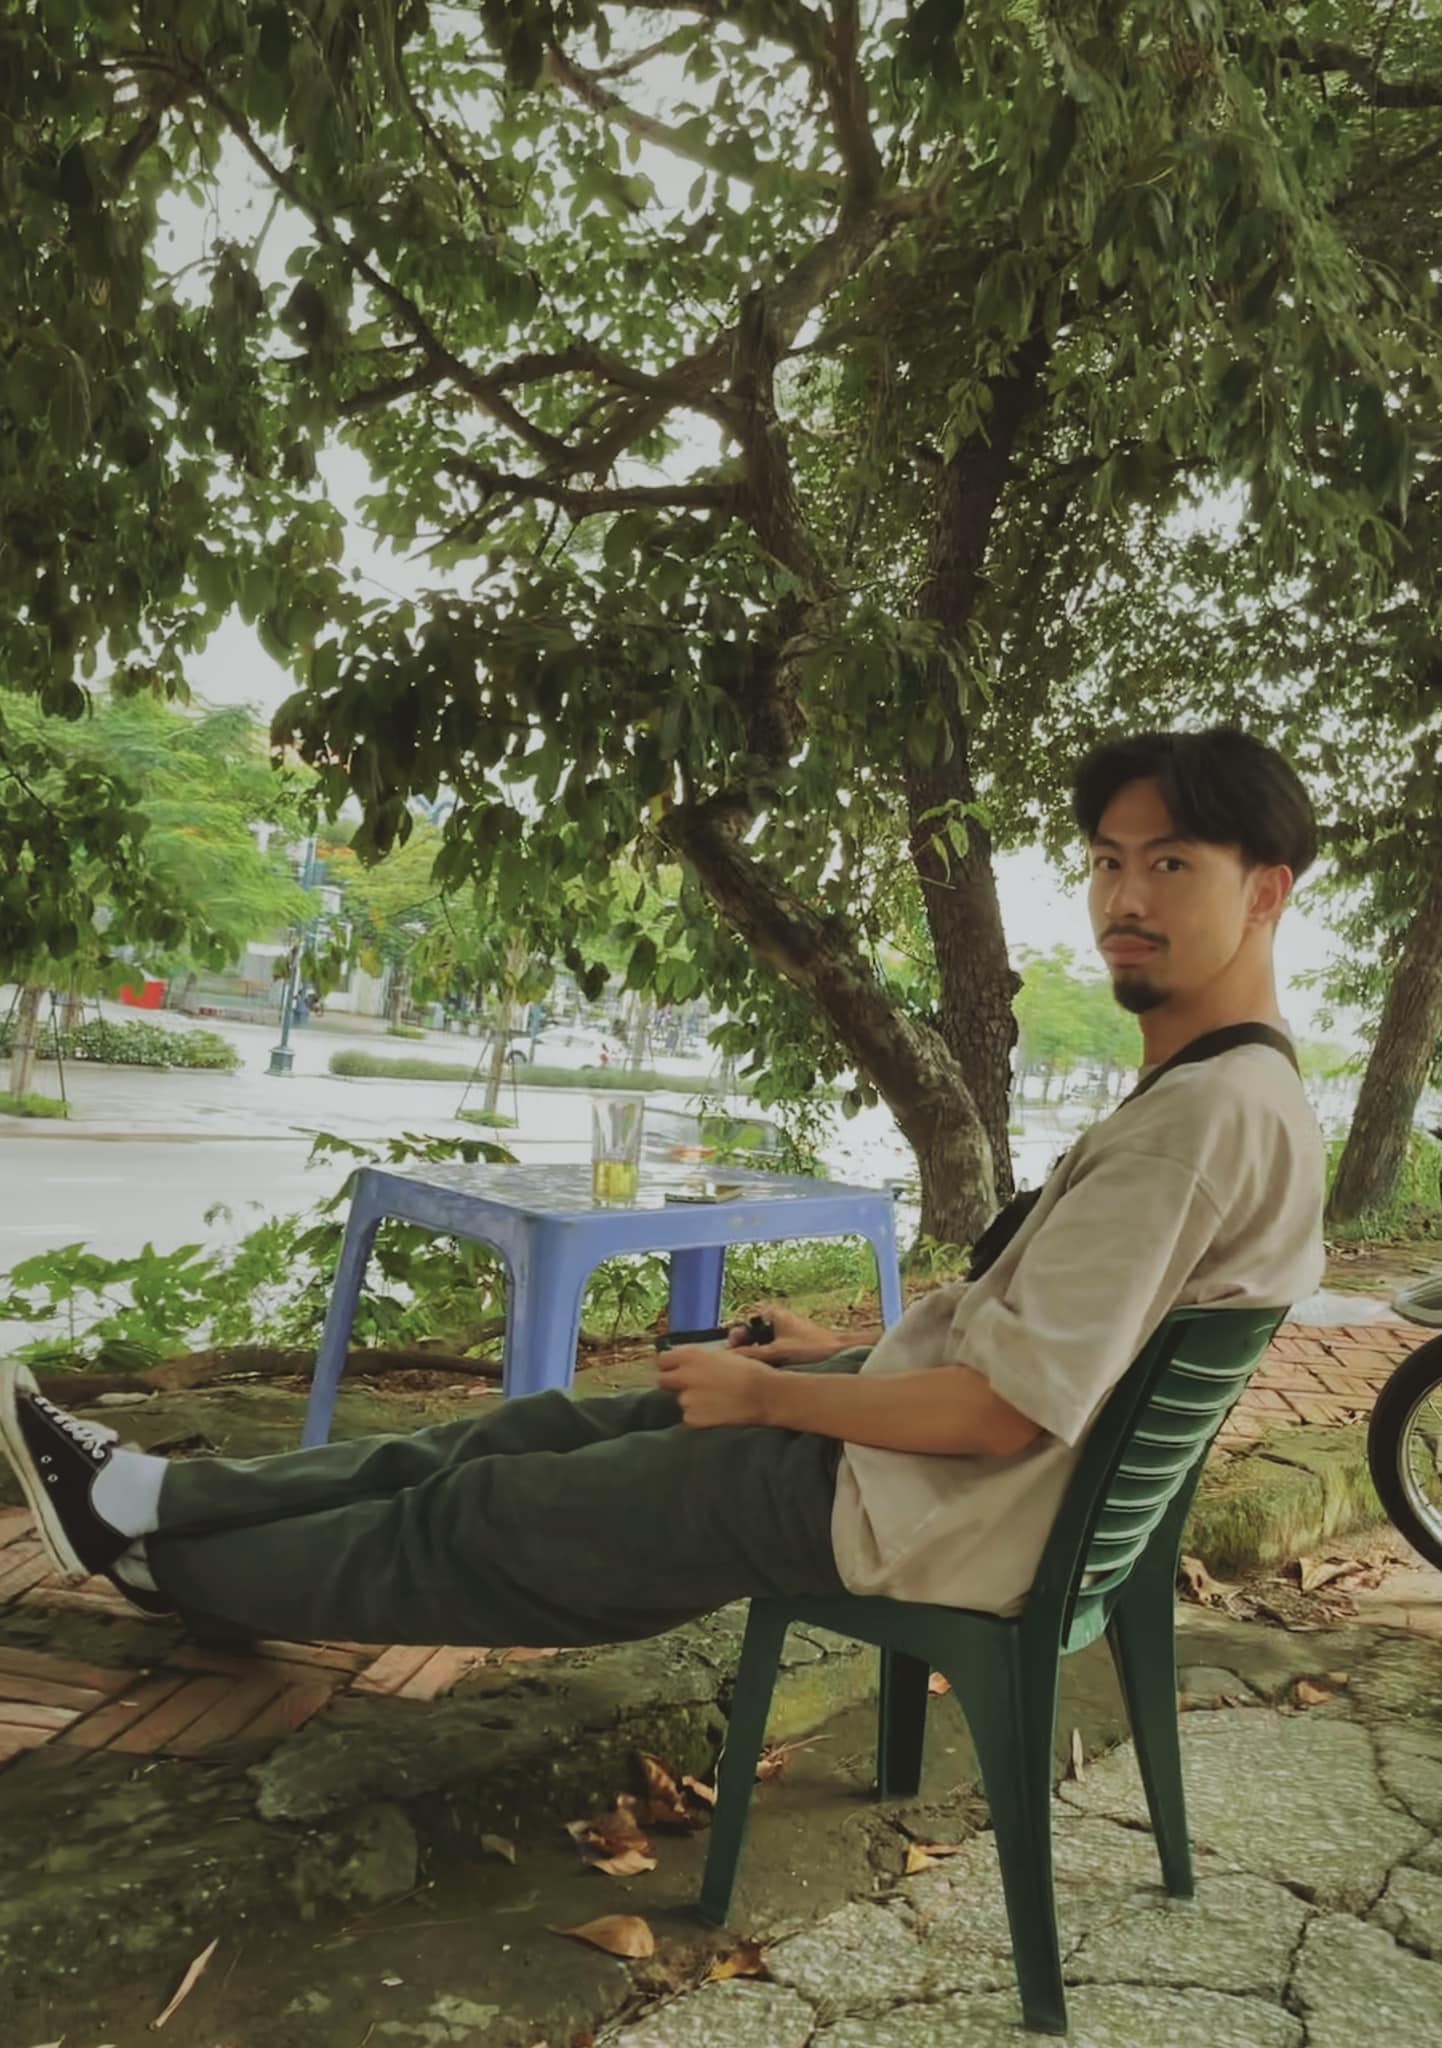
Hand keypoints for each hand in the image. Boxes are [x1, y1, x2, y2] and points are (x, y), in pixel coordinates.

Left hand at [657, 1345, 773, 1428]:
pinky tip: (718, 1412)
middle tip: (693, 1388)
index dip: (671, 1366)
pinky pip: (689, 1418)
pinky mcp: (693, 1418)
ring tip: (716, 1401)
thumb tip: (687, 1363)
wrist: (765, 1394)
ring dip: (693, 1402)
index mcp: (691, 1355)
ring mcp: (687, 1398)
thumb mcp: (723, 1355)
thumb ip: (700, 1359)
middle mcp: (685, 1375)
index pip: (663, 1360)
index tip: (677, 1370)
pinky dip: (700, 1417)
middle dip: (674, 1384)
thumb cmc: (750, 1371)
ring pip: (681, 1401)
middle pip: (663, 1381)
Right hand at [726, 1302, 844, 1366]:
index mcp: (772, 1314)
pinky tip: (764, 1372)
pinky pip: (770, 1353)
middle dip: (743, 1349)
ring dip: (755, 1357)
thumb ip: (751, 1354)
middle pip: (750, 1336)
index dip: (735, 1338)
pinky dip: (765, 1361)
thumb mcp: (777, 1352)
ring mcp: (783, 1334)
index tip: (730, 1352)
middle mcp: (776, 1321)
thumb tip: (729, 1359)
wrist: (840, 1353)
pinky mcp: (789, 1346)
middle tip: (738, 1362)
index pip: (743, 1324)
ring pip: (759, 1346)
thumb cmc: (813, 1347)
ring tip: (751, 1369)